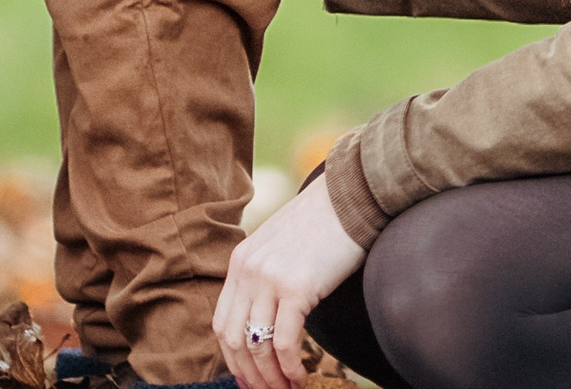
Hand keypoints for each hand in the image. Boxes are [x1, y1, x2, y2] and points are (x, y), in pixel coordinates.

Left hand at [216, 175, 366, 388]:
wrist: (348, 199)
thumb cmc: (321, 227)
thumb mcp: (280, 250)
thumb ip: (267, 279)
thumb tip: (268, 324)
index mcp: (240, 262)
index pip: (222, 322)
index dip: (232, 358)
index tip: (249, 378)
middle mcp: (247, 270)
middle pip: (233, 339)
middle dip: (250, 374)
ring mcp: (268, 279)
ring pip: (256, 345)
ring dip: (271, 376)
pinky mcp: (296, 288)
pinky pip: (284, 342)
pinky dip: (290, 366)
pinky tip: (300, 376)